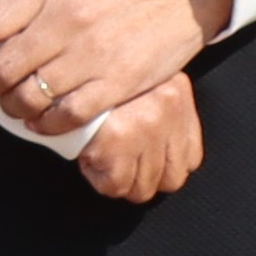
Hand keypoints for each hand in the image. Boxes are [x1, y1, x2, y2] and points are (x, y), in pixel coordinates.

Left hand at [0, 0, 237, 133]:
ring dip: (13, 107)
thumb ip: (34, 4)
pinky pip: (66, 116)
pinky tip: (43, 119)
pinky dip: (45, 124)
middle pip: (0, 69)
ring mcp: (90, 55)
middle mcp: (65, 22)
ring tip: (17, 104)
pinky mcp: (115, 83)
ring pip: (28, 98)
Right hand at [77, 74, 204, 201]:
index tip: (147, 162)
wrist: (64, 66)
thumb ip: (157, 110)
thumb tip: (161, 152)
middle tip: (123, 165)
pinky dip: (100, 180)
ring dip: (122, 180)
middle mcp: (166, 111)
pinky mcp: (116, 144)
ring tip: (105, 158)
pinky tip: (91, 158)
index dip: (166, 166)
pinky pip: (116, 186)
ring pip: (143, 188)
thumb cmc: (97, 73)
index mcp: (176, 93)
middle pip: (172, 179)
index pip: (191, 158)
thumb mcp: (141, 80)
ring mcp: (144, 129)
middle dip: (145, 178)